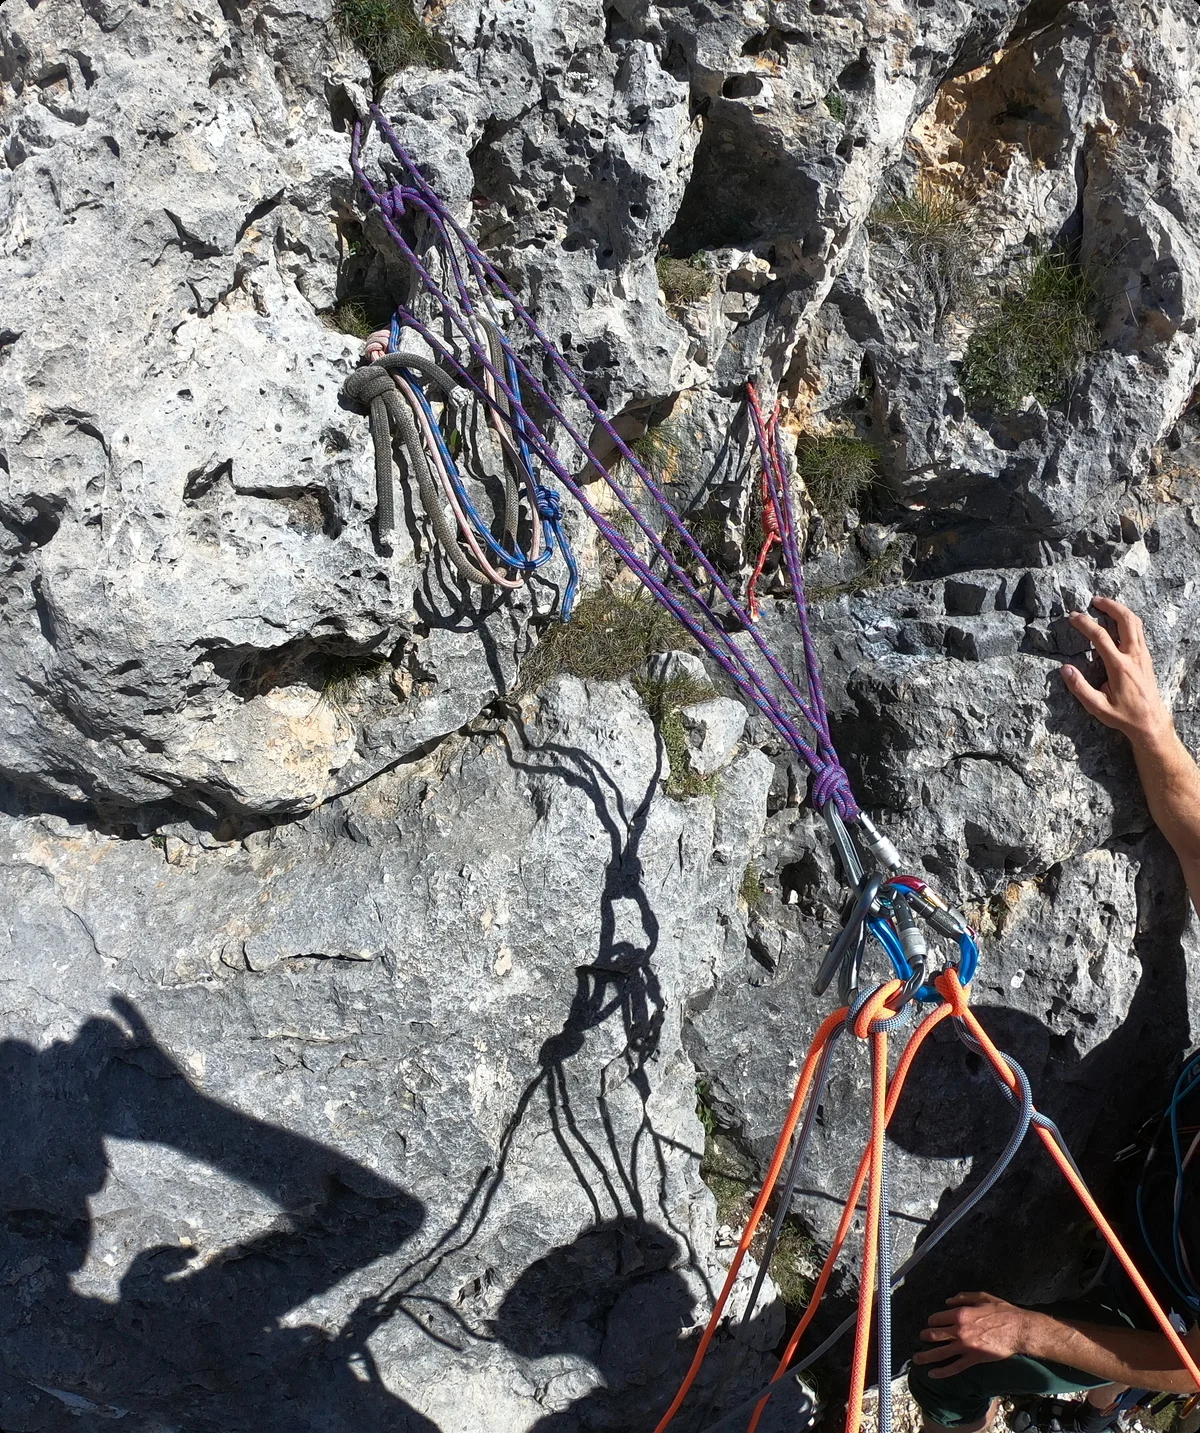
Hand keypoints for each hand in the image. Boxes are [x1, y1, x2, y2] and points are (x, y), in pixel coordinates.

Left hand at [911, 1291, 1035, 1377]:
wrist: (1018, 1330)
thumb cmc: (1001, 1311)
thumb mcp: (981, 1297)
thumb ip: (962, 1297)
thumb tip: (948, 1301)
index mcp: (960, 1314)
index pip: (937, 1318)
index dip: (932, 1320)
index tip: (932, 1323)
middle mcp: (959, 1331)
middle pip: (935, 1335)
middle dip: (925, 1337)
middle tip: (921, 1338)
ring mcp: (965, 1347)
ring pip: (940, 1353)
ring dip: (926, 1356)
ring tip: (916, 1359)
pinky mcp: (973, 1360)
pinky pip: (955, 1367)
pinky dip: (942, 1372)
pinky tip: (933, 1374)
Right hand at [1060, 597, 1173, 746]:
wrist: (1151, 722)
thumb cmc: (1123, 716)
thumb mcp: (1097, 707)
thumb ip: (1080, 688)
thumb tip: (1064, 669)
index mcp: (1119, 666)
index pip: (1100, 637)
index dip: (1085, 623)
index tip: (1073, 616)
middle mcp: (1134, 656)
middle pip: (1125, 620)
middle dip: (1110, 606)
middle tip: (1094, 600)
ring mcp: (1143, 656)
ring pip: (1136, 623)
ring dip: (1121, 610)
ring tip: (1106, 605)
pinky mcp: (1147, 658)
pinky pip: (1139, 632)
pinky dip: (1129, 620)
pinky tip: (1119, 621)